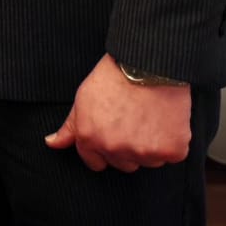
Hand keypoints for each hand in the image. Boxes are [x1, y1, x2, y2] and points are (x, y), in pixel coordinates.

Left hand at [43, 54, 191, 172]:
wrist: (148, 62)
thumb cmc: (115, 75)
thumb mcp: (83, 98)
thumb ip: (70, 127)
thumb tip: (52, 143)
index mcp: (90, 139)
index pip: (96, 163)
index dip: (105, 147)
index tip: (115, 132)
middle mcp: (115, 149)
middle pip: (123, 164)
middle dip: (128, 147)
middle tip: (134, 119)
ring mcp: (143, 152)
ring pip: (148, 161)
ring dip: (151, 145)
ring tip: (150, 116)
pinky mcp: (171, 150)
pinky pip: (173, 156)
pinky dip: (173, 140)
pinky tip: (167, 119)